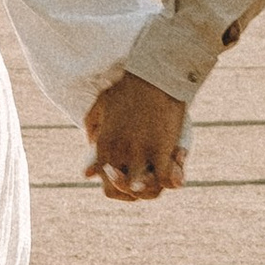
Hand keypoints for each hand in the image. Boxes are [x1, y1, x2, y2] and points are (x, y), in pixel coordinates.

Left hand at [85, 71, 187, 200]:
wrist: (154, 73)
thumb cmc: (127, 86)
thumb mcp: (100, 103)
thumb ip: (92, 126)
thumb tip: (89, 142)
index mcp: (104, 144)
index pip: (104, 181)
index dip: (116, 183)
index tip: (127, 175)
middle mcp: (119, 153)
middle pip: (121, 191)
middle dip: (132, 191)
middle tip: (144, 180)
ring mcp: (141, 153)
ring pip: (143, 190)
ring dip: (151, 188)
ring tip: (159, 177)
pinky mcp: (162, 149)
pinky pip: (166, 180)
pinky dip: (172, 180)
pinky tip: (175, 172)